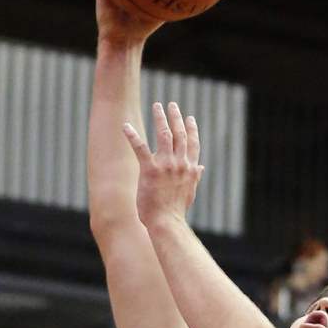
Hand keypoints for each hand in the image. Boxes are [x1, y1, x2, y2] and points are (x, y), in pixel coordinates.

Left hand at [123, 101, 203, 230]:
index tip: (189, 118)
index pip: (193, 143)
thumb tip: (201, 168)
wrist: (167, 222)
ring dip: (160, 118)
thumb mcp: (190, 192)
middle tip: (172, 105)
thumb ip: (195, 177)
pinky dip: (132, 135)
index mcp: (190, 169)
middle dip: (176, 117)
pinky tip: (125, 126)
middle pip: (179, 134)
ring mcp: (165, 166)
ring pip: (164, 135)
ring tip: (157, 106)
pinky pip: (140, 148)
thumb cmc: (176, 210)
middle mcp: (180, 164)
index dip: (191, 129)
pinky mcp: (149, 170)